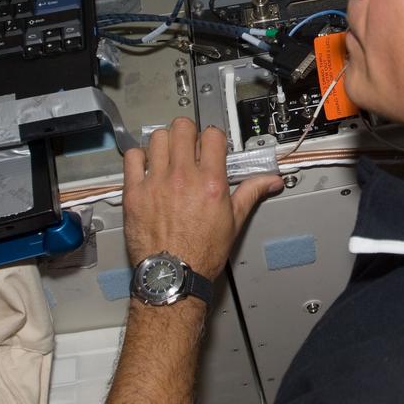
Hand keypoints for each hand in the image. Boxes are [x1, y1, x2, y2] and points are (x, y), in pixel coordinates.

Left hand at [122, 117, 283, 278]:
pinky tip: (146, 167)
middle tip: (187, 145)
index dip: (212, 137)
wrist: (173, 276)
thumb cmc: (202, 253)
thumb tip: (271, 181)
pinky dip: (138, 158)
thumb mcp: (233, 221)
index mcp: (210, 181)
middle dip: (188, 133)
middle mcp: (183, 177)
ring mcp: (156, 183)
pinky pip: (132, 158)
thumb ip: (251, 192)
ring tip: (167, 155)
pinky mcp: (134, 193)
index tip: (209, 146)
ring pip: (157, 137)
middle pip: (182, 127)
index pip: (212, 135)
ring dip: (164, 142)